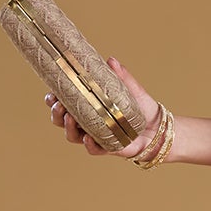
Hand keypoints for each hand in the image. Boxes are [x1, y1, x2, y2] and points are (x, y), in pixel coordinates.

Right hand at [43, 56, 162, 159]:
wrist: (159, 128)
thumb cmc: (141, 107)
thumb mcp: (131, 89)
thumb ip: (121, 76)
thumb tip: (111, 60)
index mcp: (88, 106)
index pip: (63, 103)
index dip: (53, 100)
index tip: (51, 94)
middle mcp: (87, 122)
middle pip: (61, 121)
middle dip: (56, 113)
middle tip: (58, 104)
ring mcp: (96, 136)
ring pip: (73, 136)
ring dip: (68, 127)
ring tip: (70, 117)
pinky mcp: (107, 148)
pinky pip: (94, 150)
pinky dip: (89, 145)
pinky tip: (88, 138)